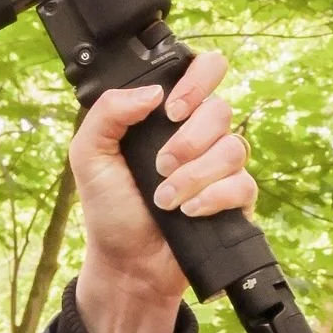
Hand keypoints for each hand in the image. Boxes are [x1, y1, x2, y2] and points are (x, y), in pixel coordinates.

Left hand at [72, 52, 255, 332]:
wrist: (126, 262)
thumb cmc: (110, 207)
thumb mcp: (89, 154)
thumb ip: (108, 112)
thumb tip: (152, 92)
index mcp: (168, 115)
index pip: (204, 70)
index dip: (197, 79)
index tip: (171, 109)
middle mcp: (199, 134)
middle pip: (221, 109)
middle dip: (188, 139)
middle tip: (160, 165)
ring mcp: (220, 166)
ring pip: (233, 148)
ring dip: (194, 175)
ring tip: (165, 199)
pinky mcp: (236, 198)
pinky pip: (244, 183)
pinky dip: (213, 197)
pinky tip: (189, 212)